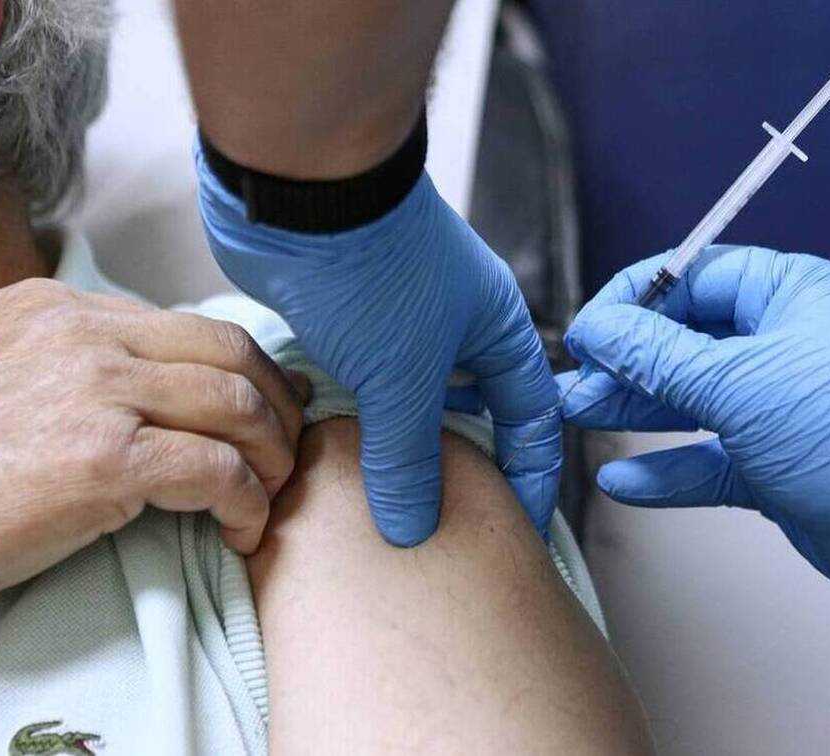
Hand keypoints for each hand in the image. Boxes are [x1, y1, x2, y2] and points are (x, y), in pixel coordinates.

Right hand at [0, 279, 308, 623]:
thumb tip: (159, 384)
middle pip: (232, 352)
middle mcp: (84, 331)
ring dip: (273, 455)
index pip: (191, 326)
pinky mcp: (101, 458)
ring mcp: (94, 389)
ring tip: (269, 494)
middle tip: (288, 452)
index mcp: (61, 304)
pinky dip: (247, 500)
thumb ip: (77, 361)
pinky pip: (217, 468)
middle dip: (279, 405)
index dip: (248, 371)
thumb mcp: (0, 369)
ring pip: (237, 404)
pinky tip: (240, 526)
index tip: (271, 408)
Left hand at [199, 166, 560, 546]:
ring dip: (403, 447)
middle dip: (465, 468)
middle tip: (451, 526)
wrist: (296, 192)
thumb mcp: (403, 377)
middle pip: (475, 412)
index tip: (521, 530)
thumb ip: (408, 459)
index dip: (531, 476)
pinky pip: (363, 385)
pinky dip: (358, 422)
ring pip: (412, 401)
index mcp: (496, 328)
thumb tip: (412, 529)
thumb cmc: (372, 267)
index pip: (533, 417)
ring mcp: (399, 320)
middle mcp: (455, 324)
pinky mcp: (346, 319)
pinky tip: (342, 457)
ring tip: (393, 503)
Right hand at [560, 246, 829, 627]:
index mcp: (788, 295)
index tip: (587, 330)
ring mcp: (778, 408)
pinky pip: (706, 460)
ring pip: (689, 401)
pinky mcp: (776, 467)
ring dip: (634, 411)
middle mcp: (782, 345)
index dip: (634, 301)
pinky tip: (624, 478)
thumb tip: (599, 329)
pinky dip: (666, 470)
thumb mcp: (742, 384)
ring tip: (577, 416)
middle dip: (624, 360)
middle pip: (683, 341)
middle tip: (573, 380)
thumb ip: (660, 358)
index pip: (692, 277)